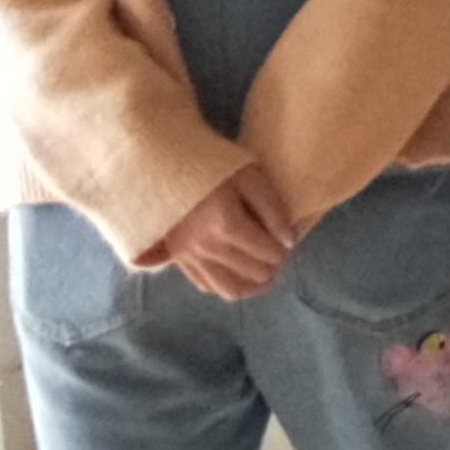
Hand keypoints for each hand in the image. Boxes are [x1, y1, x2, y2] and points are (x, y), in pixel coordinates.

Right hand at [150, 161, 295, 300]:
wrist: (159, 160)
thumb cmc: (209, 162)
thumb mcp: (249, 176)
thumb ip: (272, 209)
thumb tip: (289, 241)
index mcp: (227, 224)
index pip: (267, 253)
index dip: (282, 251)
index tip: (285, 242)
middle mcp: (206, 246)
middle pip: (251, 273)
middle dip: (271, 267)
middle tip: (276, 255)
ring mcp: (188, 255)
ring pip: (227, 289)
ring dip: (250, 286)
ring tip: (262, 275)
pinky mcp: (175, 257)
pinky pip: (204, 284)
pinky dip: (224, 285)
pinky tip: (235, 274)